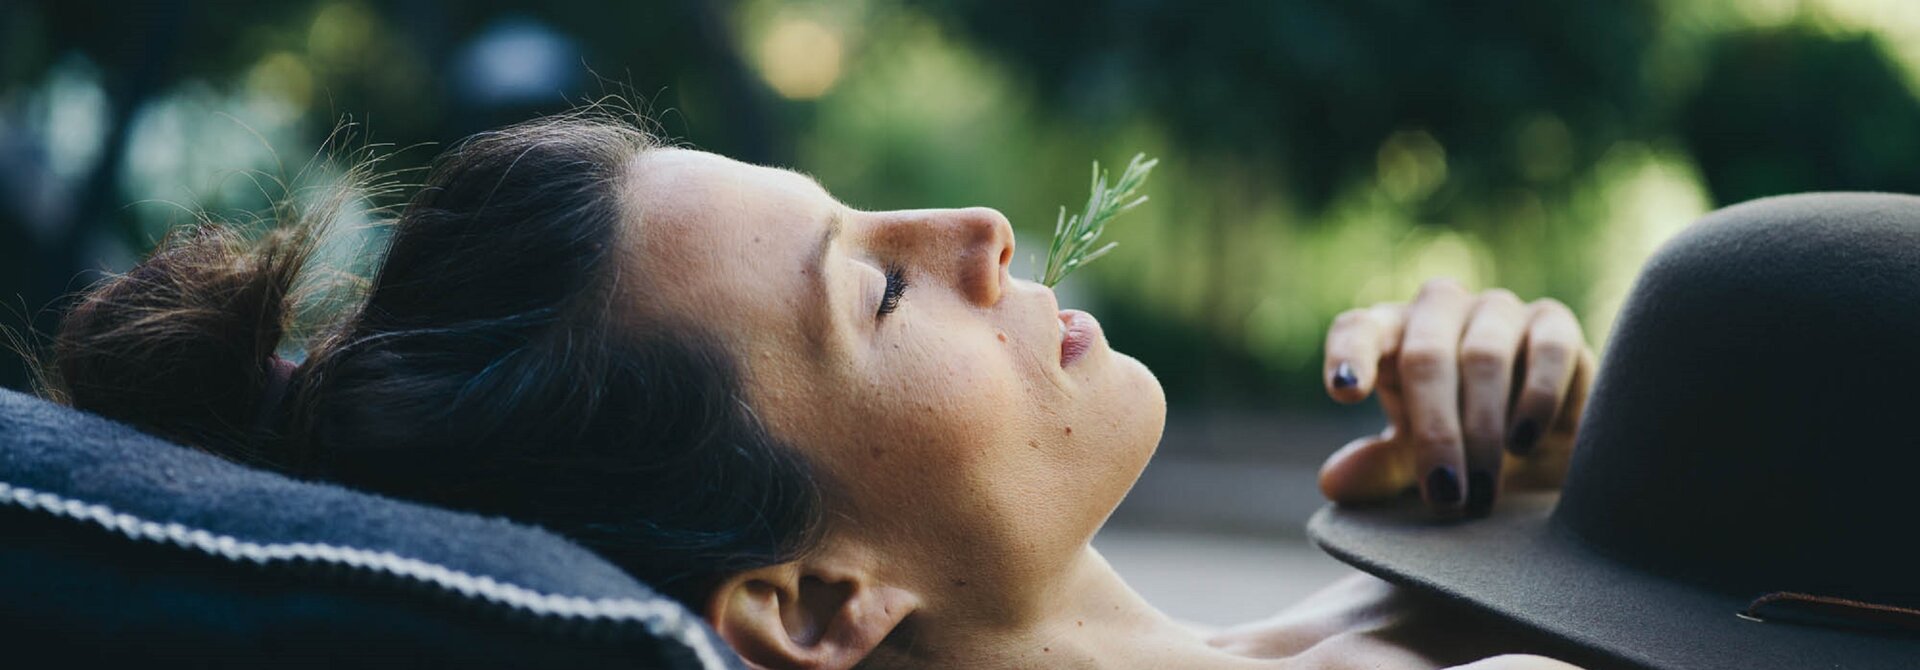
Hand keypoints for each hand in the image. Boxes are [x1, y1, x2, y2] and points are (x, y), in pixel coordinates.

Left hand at [1317, 278, 1595, 514]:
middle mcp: (1439, 312)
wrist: (1546, 451)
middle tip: (1444, 496)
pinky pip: (1548, 349)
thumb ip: (1378, 467)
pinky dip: (1537, 399)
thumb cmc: (1460, 447)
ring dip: (1483, 429)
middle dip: (1434, 431)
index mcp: (1390, 336)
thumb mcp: (1414, 463)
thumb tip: (1333, 483)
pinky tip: (1525, 442)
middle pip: (1425, 354)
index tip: (1344, 392)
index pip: (1358, 329)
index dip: (1349, 354)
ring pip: (1484, 355)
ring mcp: (1496, 311)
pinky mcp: (1553, 323)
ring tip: (1482, 490)